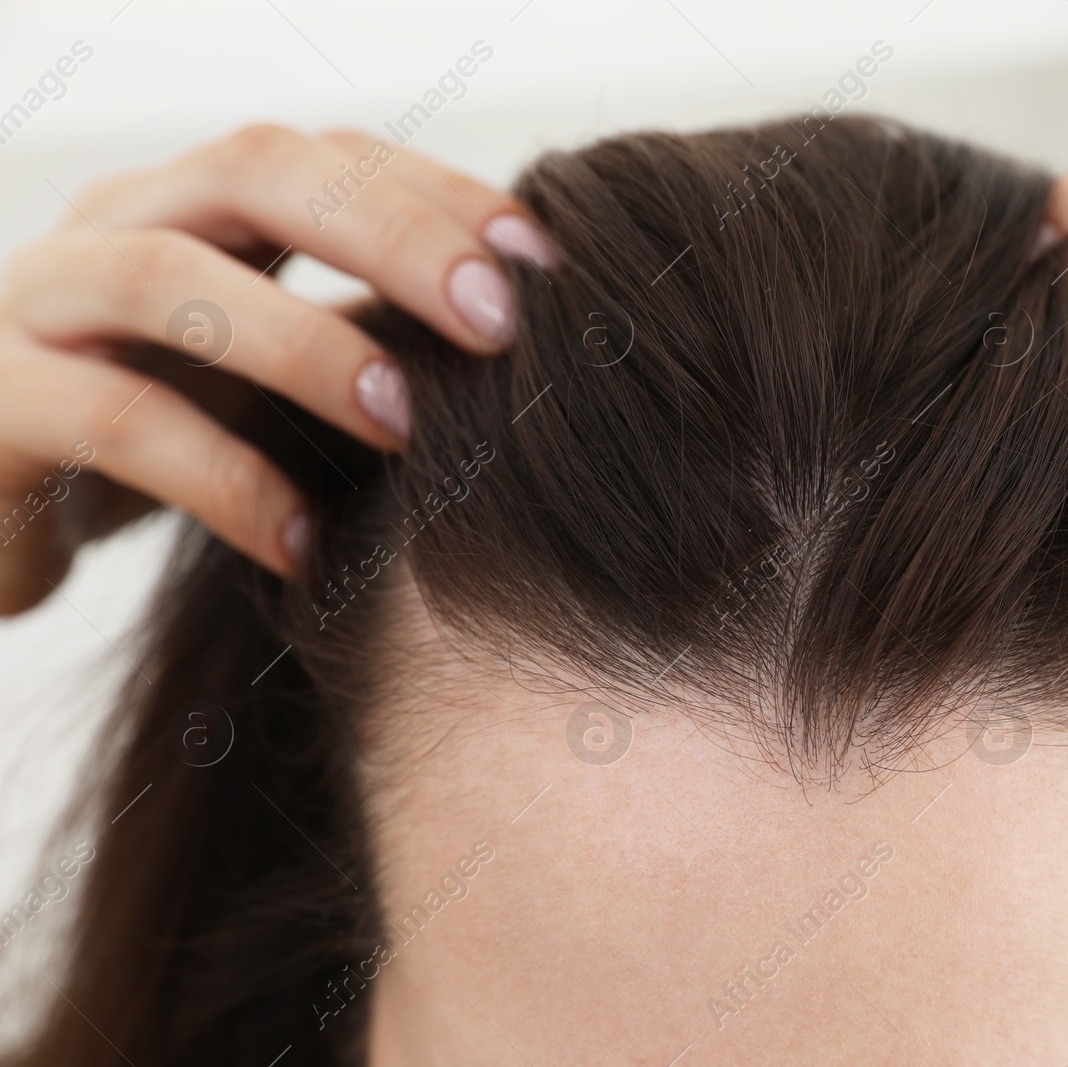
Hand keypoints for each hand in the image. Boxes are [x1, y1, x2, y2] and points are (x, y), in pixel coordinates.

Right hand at [0, 124, 559, 613]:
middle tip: (496, 321)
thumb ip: (360, 332)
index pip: (330, 154)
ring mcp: (37, 303)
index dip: (439, 193)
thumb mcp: (264, 368)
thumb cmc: (160, 426)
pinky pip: (111, 422)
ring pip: (167, 282)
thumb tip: (527, 340)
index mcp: (195, 203)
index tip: (544, 262)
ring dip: (305, 346)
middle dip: (389, 236)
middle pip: (253, 172)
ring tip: (408, 424)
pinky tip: (307, 545)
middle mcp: (114, 223)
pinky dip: (226, 481)